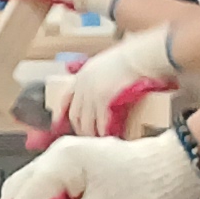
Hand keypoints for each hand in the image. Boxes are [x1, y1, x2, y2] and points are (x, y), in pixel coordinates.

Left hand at [45, 25, 178, 140]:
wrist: (139, 56)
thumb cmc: (129, 58)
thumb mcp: (106, 64)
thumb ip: (99, 76)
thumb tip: (103, 87)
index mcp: (82, 75)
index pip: (65, 98)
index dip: (62, 113)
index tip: (60, 124)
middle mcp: (83, 85)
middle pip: (74, 115)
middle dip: (80, 129)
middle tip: (87, 138)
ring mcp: (91, 93)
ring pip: (85, 123)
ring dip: (92, 134)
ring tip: (99, 142)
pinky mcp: (103, 100)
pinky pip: (100, 123)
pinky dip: (103, 132)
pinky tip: (109, 137)